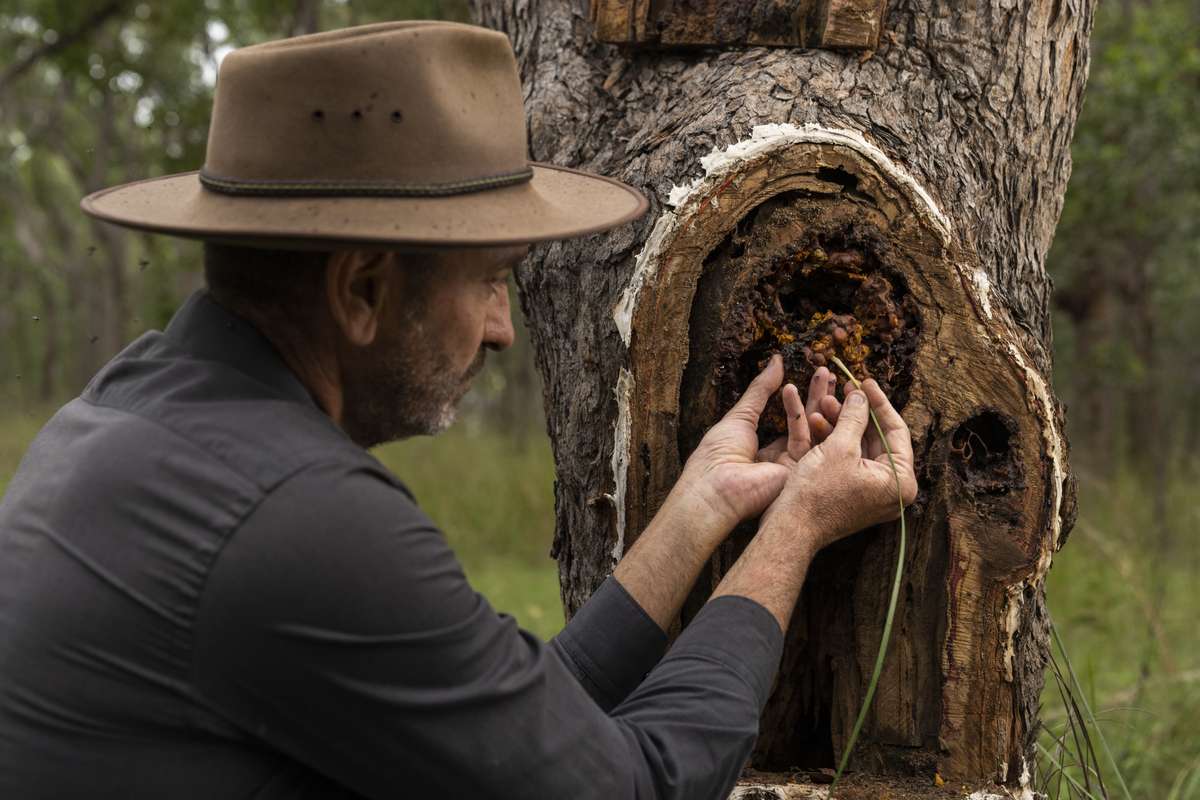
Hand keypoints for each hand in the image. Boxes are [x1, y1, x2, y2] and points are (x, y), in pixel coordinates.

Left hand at [673, 355, 841, 529]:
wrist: (716, 488)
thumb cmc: (718, 453)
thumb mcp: (741, 414)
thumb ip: (761, 389)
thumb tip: (776, 360)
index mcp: (763, 447)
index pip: (790, 420)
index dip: (802, 397)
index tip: (813, 375)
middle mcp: (781, 458)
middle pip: (806, 423)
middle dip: (817, 396)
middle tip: (828, 372)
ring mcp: (793, 467)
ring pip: (812, 430)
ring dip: (819, 402)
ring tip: (826, 375)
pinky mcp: (800, 472)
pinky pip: (806, 441)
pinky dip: (802, 416)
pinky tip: (794, 391)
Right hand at [761, 378, 917, 553]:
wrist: (791, 526)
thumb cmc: (818, 492)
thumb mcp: (839, 447)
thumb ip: (855, 417)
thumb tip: (861, 394)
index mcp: (899, 481)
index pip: (896, 430)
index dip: (879, 402)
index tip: (864, 381)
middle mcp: (891, 489)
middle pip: (877, 438)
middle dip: (856, 412)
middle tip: (843, 389)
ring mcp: (872, 492)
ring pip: (860, 446)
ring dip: (842, 423)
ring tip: (823, 402)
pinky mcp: (853, 493)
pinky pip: (849, 460)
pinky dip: (836, 441)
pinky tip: (818, 421)